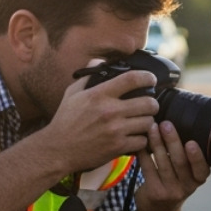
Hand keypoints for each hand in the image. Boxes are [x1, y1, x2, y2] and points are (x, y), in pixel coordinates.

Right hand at [35, 68, 159, 176]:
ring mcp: (115, 130)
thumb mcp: (72, 93)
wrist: (58, 149)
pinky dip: (141, 140)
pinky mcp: (118, 147)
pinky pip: (142, 141)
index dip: (147, 77)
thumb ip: (88, 76)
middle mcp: (109, 111)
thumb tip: (99, 61)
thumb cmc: (65, 120)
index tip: (151, 79)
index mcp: (99, 94)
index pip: (132, 79)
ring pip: (148, 123)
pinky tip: (134, 137)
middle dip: (152, 103)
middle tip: (148, 105)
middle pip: (148, 103)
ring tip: (141, 122)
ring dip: (147, 122)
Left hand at [135, 120, 209, 210]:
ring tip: (152, 127)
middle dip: (172, 141)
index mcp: (198, 179)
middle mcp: (187, 187)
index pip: (202, 168)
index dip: (197, 157)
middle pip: (180, 162)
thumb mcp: (187, 175)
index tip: (191, 142)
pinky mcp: (154, 192)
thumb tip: (179, 123)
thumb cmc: (174, 185)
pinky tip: (141, 142)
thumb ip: (187, 158)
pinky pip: (148, 168)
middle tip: (166, 124)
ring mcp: (170, 191)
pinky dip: (144, 153)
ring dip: (156, 143)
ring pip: (163, 163)